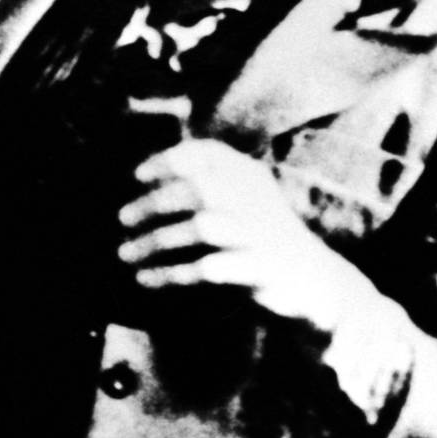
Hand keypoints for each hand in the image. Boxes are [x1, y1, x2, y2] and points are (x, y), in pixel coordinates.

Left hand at [117, 139, 383, 342]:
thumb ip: (204, 183)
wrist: (314, 283)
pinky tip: (146, 279)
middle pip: (197, 190)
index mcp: (252, 178)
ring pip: (200, 227)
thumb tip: (140, 180)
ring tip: (125, 254)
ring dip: (153, 241)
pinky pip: (208, 268)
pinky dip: (171, 274)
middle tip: (122, 219)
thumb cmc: (261, 237)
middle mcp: (258, 200)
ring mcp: (262, 235)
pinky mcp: (261, 270)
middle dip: (151, 203)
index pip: (209, 153)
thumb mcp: (242, 201)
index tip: (138, 175)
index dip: (169, 160)